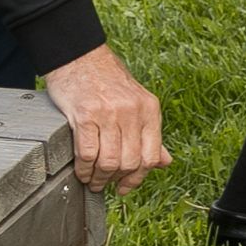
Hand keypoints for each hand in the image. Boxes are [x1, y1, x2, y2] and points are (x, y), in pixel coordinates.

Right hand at [43, 43, 170, 194]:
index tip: (126, 187)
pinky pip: (88, 153)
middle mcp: (133, 111)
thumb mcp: (137, 104)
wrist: (81, 58)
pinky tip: (82, 170)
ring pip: (109, 161)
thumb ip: (150, 134)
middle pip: (130, 162)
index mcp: (150, 110)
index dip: (138, 178)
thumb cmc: (108, 83)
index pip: (151, 155)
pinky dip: (84, 169)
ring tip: (92, 180)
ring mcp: (109, 113)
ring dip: (99, 178)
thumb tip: (165, 162)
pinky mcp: (85, 115)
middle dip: (116, 180)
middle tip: (105, 184)